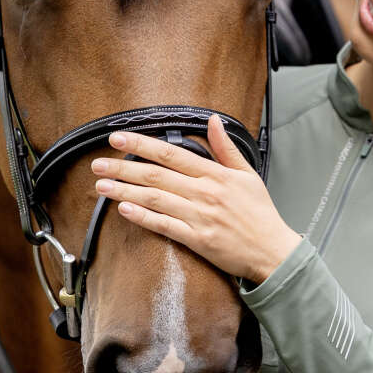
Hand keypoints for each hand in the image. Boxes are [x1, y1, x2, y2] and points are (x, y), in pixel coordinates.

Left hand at [91, 115, 301, 284]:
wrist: (273, 251)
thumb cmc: (261, 214)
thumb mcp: (248, 174)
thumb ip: (226, 148)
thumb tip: (213, 120)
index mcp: (215, 174)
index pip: (171, 153)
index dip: (142, 144)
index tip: (118, 138)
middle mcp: (204, 193)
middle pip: (156, 175)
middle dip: (123, 168)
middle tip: (98, 163)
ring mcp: (200, 217)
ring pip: (155, 199)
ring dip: (125, 191)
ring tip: (101, 186)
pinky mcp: (198, 240)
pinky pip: (165, 226)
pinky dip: (143, 218)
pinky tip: (124, 211)